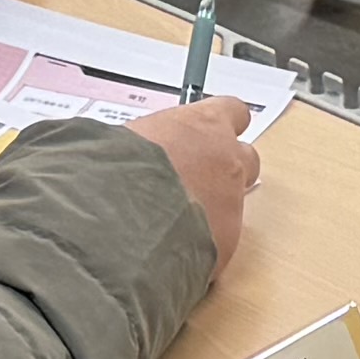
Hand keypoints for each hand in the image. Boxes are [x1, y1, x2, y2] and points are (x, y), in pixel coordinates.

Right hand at [133, 94, 258, 266]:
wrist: (117, 224)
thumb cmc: (113, 173)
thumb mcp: (120, 137)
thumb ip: (142, 138)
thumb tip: (124, 144)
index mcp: (204, 125)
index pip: (232, 111)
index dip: (218, 125)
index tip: (206, 133)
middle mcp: (227, 161)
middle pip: (246, 159)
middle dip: (224, 169)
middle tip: (192, 179)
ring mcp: (232, 205)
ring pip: (234, 205)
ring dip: (211, 209)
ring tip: (173, 219)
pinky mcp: (226, 244)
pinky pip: (217, 241)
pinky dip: (199, 244)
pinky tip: (170, 247)